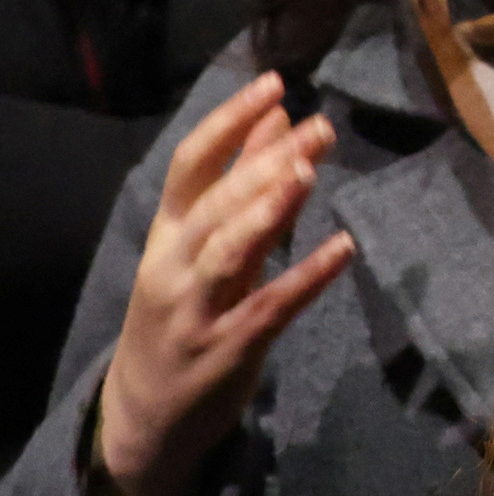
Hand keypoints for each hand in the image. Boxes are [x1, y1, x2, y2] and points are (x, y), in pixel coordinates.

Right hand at [88, 78, 350, 495]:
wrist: (147, 411)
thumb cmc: (183, 312)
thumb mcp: (199, 246)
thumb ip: (240, 183)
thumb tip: (277, 116)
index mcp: (166, 234)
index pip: (190, 166)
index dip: (229, 123)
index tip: (274, 84)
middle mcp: (174, 266)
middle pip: (216, 204)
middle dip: (265, 162)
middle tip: (318, 126)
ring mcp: (198, 309)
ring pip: (229, 252)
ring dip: (268, 211)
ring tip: (308, 172)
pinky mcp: (230, 348)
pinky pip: (271, 307)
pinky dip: (307, 276)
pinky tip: (344, 248)